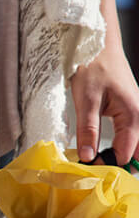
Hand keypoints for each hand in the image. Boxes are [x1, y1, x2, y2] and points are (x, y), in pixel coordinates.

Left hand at [71, 46, 138, 164]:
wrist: (98, 43)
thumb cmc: (93, 66)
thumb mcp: (85, 99)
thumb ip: (88, 130)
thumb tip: (88, 157)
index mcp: (133, 114)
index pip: (127, 151)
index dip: (109, 165)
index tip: (90, 172)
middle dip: (122, 164)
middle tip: (100, 174)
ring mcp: (136, 111)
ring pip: (137, 142)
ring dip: (123, 155)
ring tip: (102, 165)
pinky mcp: (128, 109)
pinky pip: (131, 133)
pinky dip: (122, 144)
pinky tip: (108, 151)